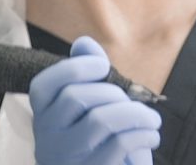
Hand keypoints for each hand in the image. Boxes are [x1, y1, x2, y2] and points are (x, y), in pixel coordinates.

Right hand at [30, 36, 161, 164]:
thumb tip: (83, 42)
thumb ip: (89, 72)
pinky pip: (119, 144)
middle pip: (75, 97)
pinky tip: (150, 136)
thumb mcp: (96, 103)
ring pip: (100, 120)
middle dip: (115, 92)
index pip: (44, 84)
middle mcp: (46, 137)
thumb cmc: (104, 137)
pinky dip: (144, 134)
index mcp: (44, 114)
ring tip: (151, 119)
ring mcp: (65, 158)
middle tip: (133, 102)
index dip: (76, 67)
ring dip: (136, 113)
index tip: (104, 66)